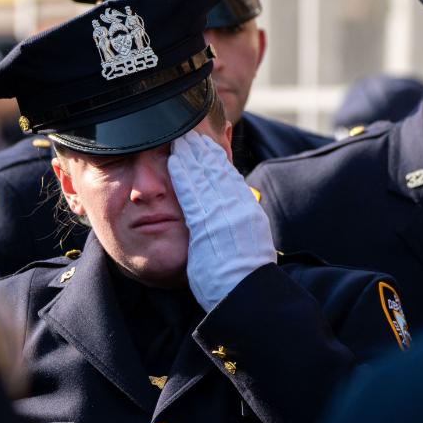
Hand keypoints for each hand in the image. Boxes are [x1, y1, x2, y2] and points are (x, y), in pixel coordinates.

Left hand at [168, 130, 276, 310]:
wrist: (244, 291)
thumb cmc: (241, 276)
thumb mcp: (247, 244)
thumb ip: (238, 224)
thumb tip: (234, 216)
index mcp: (247, 212)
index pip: (229, 178)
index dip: (216, 158)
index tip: (205, 143)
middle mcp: (236, 208)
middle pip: (217, 171)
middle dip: (201, 150)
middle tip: (189, 130)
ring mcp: (223, 214)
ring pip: (205, 176)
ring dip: (191, 156)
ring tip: (180, 138)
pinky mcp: (207, 224)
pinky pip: (193, 194)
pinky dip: (185, 176)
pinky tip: (175, 162)